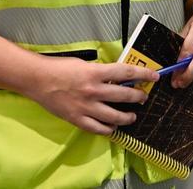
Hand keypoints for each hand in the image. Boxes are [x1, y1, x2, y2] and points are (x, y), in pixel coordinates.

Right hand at [22, 57, 157, 134]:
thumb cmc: (59, 68)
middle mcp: (94, 90)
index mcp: (96, 72)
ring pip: (114, 116)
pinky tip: (113, 127)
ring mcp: (86, 107)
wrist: (38, 80)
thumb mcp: (84, 64)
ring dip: (127, 116)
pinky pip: (98, 128)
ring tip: (132, 116)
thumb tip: (116, 77)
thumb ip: (100, 72)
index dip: (143, 73)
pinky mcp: (77, 119)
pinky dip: (108, 129)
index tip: (154, 76)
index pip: (127, 72)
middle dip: (138, 96)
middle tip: (143, 97)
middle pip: (124, 95)